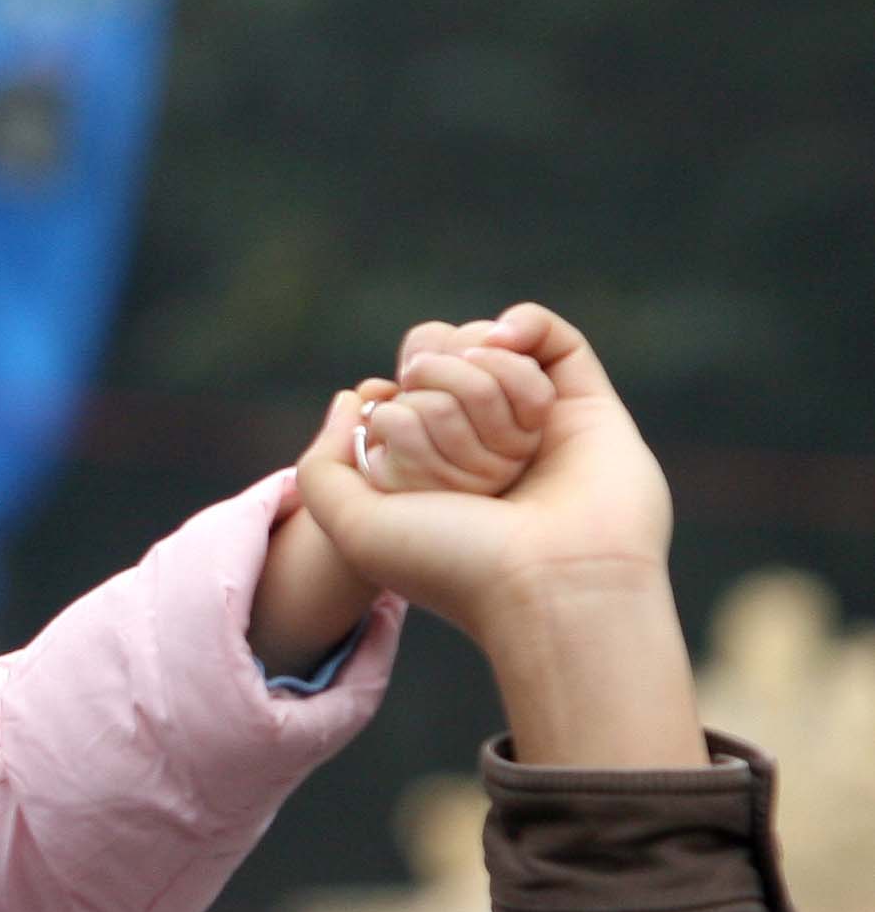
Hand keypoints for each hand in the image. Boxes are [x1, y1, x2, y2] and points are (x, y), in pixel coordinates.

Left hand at [299, 305, 698, 766]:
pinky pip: (553, 338)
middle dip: (440, 384)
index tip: (402, 433)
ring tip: (501, 433)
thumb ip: (321, 468)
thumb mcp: (352, 527)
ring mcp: (537, 425)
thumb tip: (350, 399)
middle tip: (457, 442)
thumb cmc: (452, 562)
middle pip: (442, 361)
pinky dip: (524, 324)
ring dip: (480, 374)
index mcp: (432, 471)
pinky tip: (505, 339)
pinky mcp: (590, 407)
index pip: (399, 391)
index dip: (396, 399)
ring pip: (491, 348)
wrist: (552, 586)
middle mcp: (483, 446)